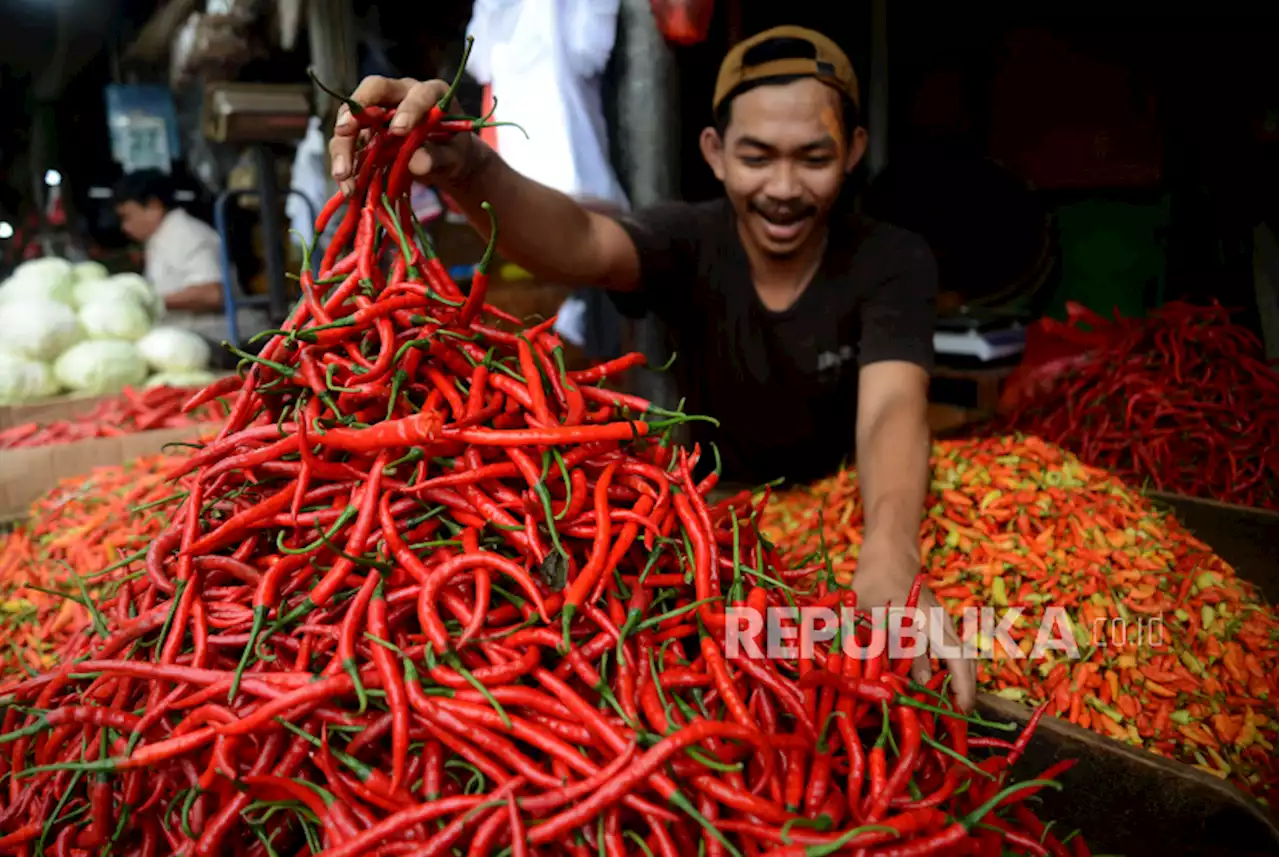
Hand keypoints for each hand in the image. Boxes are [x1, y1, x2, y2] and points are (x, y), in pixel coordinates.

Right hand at [328, 77, 478, 196]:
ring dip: (343, 145)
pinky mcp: (368, 132)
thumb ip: (440, 157)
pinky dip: (345, 162)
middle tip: (344, 132)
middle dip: (356, 111)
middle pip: (372, 91)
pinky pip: (350, 142)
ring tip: (343, 174)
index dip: (408, 109)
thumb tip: (416, 162)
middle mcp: (401, 94)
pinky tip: (347, 184)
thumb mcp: (455, 157)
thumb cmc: (454, 152)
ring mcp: (380, 111)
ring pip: (353, 117)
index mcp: (430, 93)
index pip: (417, 93)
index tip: (399, 131)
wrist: (446, 161)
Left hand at [848, 542, 976, 712]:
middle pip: (965, 663)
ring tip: (948, 712)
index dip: (960, 688)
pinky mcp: (937, 624)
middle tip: (955, 723)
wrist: (888, 552)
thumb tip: (906, 683)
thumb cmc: (875, 581)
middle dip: (965, 693)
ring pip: (959, 659)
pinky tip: (935, 688)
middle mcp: (943, 624)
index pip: (955, 660)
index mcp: (930, 621)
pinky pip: (949, 652)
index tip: (959, 713)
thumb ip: (889, 645)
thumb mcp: (874, 614)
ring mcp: (943, 623)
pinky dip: (947, 672)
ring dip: (958, 683)